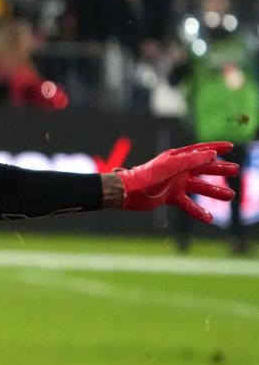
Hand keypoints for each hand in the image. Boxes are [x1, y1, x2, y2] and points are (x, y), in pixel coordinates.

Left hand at [116, 142, 238, 222]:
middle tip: (235, 170)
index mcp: (177, 158)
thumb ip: (191, 160)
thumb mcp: (171, 166)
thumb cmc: (147, 176)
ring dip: (214, 191)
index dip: (216, 148)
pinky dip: (198, 211)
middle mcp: (178, 170)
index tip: (231, 146)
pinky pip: (188, 204)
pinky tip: (209, 218)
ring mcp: (175, 184)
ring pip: (199, 187)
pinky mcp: (171, 197)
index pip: (200, 151)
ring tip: (230, 196)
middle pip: (204, 168)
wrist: (128, 192)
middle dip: (220, 169)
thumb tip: (212, 155)